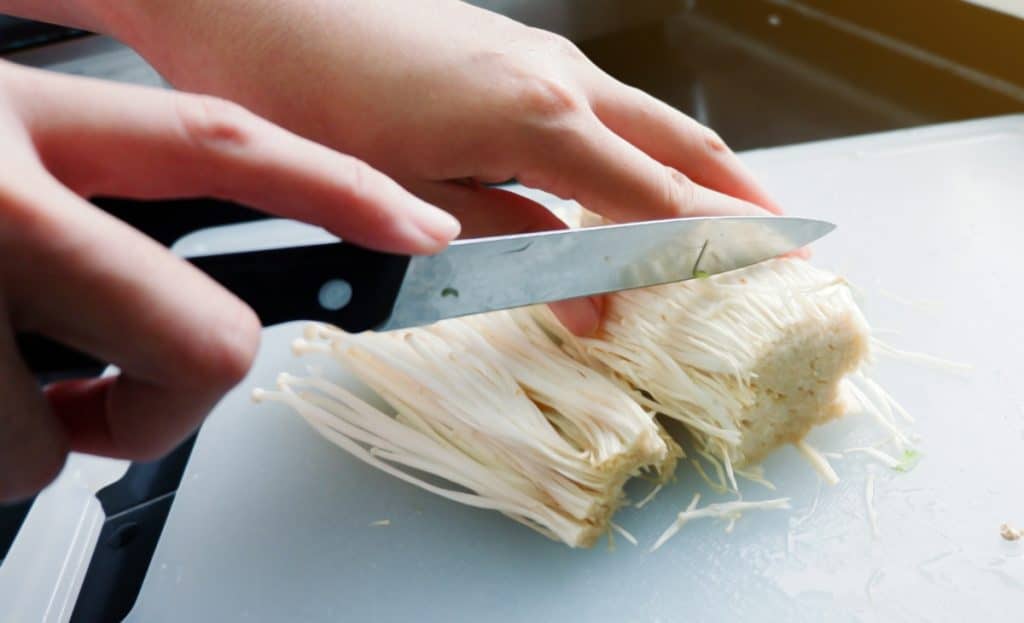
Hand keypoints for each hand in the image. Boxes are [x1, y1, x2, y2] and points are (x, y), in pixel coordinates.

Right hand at [0, 61, 458, 500]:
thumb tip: (169, 259)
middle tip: (118, 394)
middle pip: (212, 335)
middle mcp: (5, 192)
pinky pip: (25, 463)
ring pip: (124, 423)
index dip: (338, 191)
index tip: (418, 229)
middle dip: (181, 391)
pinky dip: (12, 447)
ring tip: (6, 381)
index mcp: (30, 120)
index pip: (223, 145)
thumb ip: (89, 185)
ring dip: (68, 424)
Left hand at [103, 0, 784, 334]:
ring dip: (696, 168)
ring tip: (730, 211)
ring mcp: (537, 57)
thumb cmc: (311, 98)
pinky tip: (634, 171)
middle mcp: (558, 79)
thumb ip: (512, 247)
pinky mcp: (510, 52)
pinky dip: (643, 146)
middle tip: (788, 242)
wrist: (251, 2)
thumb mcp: (409, 198)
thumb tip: (594, 303)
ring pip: (646, 118)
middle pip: (678, 143)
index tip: (769, 278)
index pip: (657, 199)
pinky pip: (605, 105)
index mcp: (542, 121)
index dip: (715, 246)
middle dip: (738, 197)